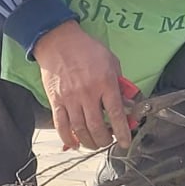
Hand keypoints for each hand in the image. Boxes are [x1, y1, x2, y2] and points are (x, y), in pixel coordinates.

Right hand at [33, 21, 131, 150]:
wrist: (59, 42)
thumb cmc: (88, 50)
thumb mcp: (112, 62)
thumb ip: (121, 84)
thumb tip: (128, 104)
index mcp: (105, 83)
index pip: (116, 113)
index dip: (122, 132)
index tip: (125, 143)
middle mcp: (88, 93)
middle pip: (97, 127)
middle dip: (105, 140)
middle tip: (108, 141)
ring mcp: (70, 98)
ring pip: (80, 129)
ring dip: (89, 142)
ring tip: (95, 143)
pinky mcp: (56, 101)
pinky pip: (61, 125)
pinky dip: (68, 138)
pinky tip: (75, 143)